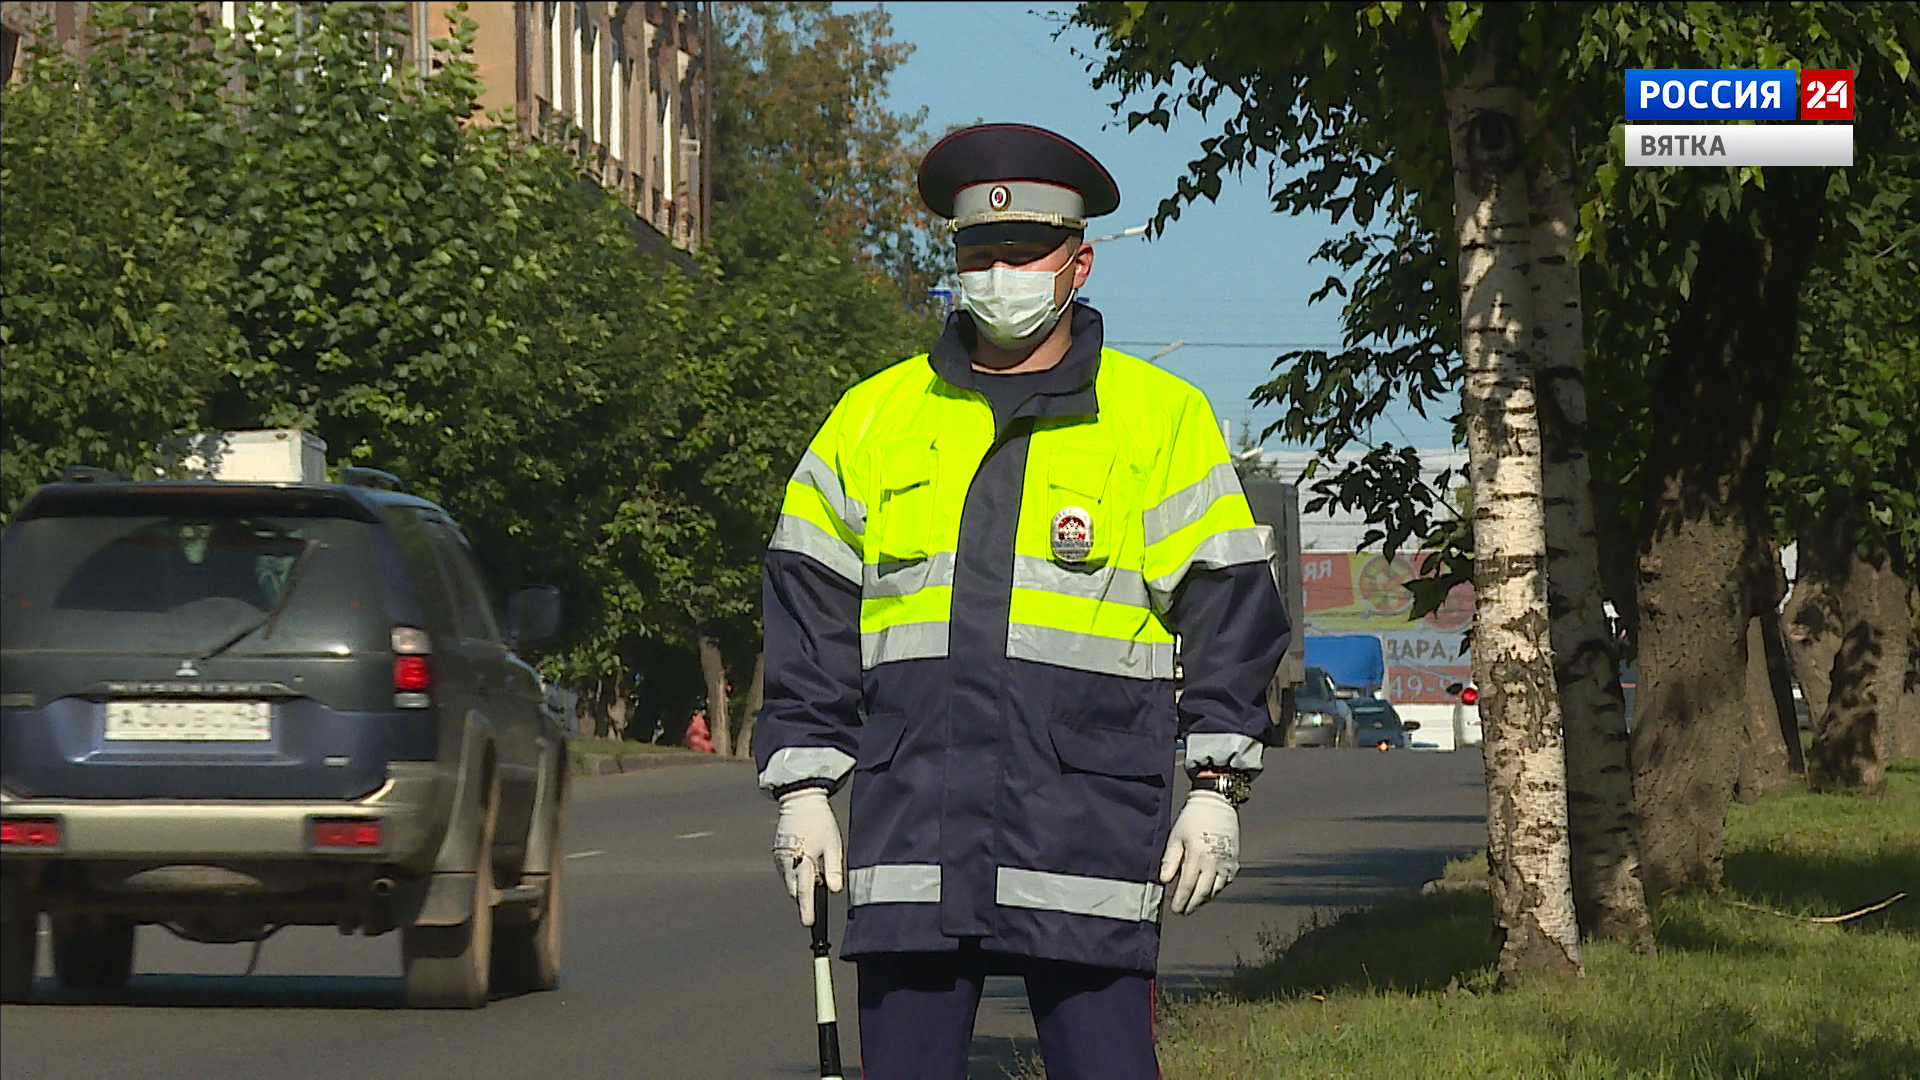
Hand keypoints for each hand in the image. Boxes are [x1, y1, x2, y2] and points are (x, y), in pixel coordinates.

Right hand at [772, 786, 843, 925]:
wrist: (800, 799)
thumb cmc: (820, 821)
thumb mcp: (834, 844)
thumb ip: (834, 869)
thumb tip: (834, 890)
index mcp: (803, 860)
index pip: (804, 892)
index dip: (807, 909)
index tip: (809, 923)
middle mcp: (787, 861)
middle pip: (795, 890)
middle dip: (804, 897)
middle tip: (818, 893)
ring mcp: (780, 857)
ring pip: (789, 881)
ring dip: (800, 883)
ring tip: (816, 870)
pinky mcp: (777, 852)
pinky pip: (786, 870)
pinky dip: (796, 873)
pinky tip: (807, 862)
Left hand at [1158, 789, 1238, 915]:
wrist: (1217, 804)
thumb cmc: (1192, 818)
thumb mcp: (1176, 837)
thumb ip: (1170, 860)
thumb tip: (1164, 881)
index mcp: (1197, 855)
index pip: (1187, 886)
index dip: (1181, 900)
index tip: (1175, 910)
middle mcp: (1214, 862)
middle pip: (1203, 892)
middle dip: (1192, 905)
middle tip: (1183, 912)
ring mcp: (1226, 863)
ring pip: (1215, 890)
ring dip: (1204, 899)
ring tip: (1193, 904)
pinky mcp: (1234, 861)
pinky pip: (1225, 882)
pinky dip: (1215, 889)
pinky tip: (1207, 891)